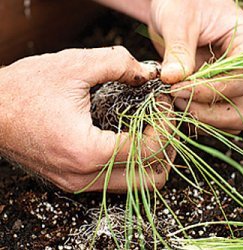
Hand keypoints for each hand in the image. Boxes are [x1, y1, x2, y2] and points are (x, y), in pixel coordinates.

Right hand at [0, 46, 173, 192]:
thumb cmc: (22, 91)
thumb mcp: (74, 66)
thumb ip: (118, 64)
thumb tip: (148, 72)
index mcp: (87, 151)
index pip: (148, 150)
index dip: (166, 125)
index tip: (165, 104)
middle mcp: (84, 176)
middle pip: (149, 179)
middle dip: (167, 148)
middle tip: (166, 121)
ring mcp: (78, 183)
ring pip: (135, 185)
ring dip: (152, 158)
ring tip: (153, 128)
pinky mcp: (73, 181)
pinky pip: (116, 180)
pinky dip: (132, 162)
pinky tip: (132, 137)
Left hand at [149, 0, 242, 132]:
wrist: (178, 4)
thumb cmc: (183, 2)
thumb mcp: (178, 19)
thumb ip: (178, 49)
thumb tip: (174, 80)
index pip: (241, 80)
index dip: (210, 91)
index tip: (177, 88)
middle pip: (242, 109)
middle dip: (209, 113)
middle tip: (177, 99)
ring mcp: (235, 81)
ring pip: (232, 119)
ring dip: (203, 119)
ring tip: (175, 100)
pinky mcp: (220, 91)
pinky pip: (216, 118)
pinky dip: (198, 119)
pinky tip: (177, 103)